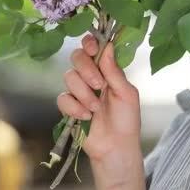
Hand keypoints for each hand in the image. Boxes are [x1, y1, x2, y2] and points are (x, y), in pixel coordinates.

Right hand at [57, 35, 144, 189]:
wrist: (116, 146)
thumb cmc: (127, 119)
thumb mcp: (126, 94)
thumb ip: (114, 71)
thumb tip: (108, 46)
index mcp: (107, 69)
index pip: (94, 47)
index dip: (90, 43)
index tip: (94, 50)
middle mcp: (91, 76)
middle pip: (77, 57)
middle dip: (87, 70)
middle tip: (99, 85)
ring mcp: (78, 90)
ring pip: (69, 77)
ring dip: (84, 93)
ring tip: (96, 109)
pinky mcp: (69, 106)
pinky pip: (62, 98)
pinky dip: (74, 107)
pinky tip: (86, 117)